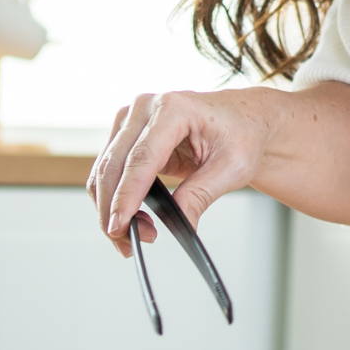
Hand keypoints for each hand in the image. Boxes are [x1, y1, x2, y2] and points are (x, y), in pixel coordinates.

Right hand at [88, 87, 284, 256]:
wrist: (245, 118)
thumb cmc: (242, 133)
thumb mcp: (233, 167)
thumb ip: (201, 194)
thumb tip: (180, 222)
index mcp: (175, 108)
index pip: (141, 158)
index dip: (126, 195)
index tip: (119, 226)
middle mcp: (146, 107)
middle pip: (114, 165)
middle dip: (114, 209)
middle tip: (129, 242)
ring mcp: (132, 118)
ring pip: (104, 170)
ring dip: (109, 208)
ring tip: (135, 235)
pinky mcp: (127, 133)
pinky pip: (109, 170)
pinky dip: (113, 198)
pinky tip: (130, 219)